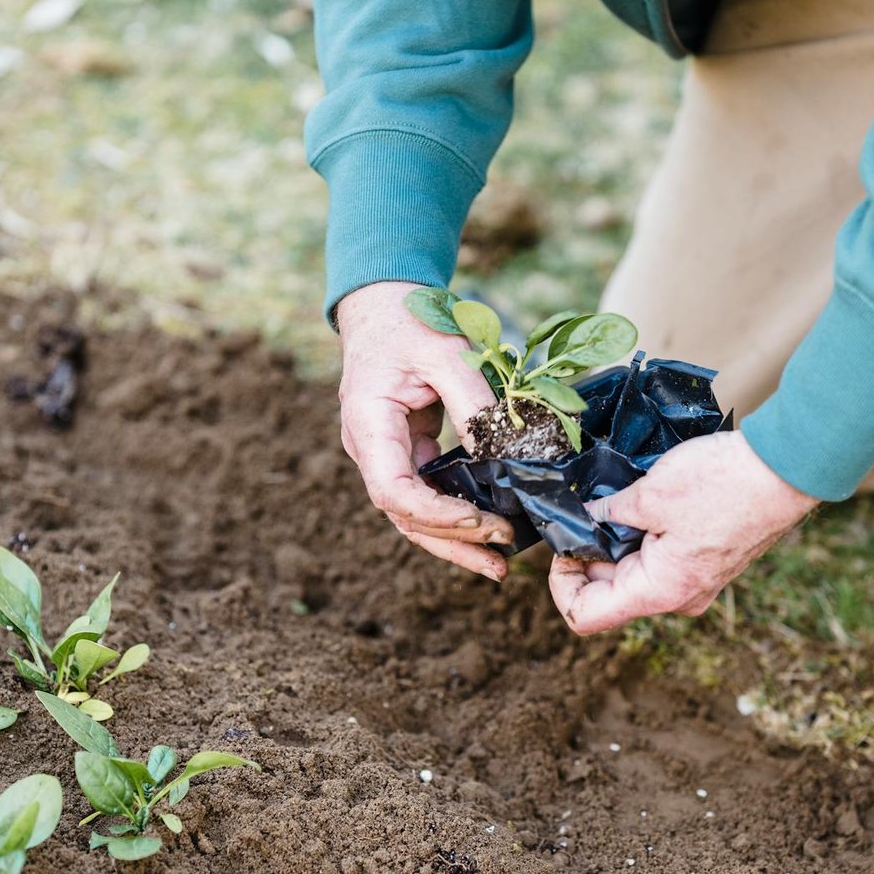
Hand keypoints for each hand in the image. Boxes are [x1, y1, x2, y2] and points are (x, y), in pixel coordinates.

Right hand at [337, 281, 511, 580]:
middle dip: (452, 541)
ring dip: (453, 542)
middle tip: (501, 558)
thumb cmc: (409, 322)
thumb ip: (472, 402)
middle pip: (403, 516)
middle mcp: (370, 449)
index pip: (392, 490)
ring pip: (412, 515)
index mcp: (369, 423)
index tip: (481, 521)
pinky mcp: (405, 454)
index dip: (435, 514)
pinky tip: (486, 530)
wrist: (382, 309)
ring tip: (497, 564)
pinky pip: (426, 495)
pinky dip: (454, 517)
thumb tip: (504, 454)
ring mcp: (385, 455)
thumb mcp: (446, 352)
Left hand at [548, 431, 819, 633]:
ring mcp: (694, 583)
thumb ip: (605, 513)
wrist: (786, 468)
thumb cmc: (723, 483)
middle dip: (589, 554)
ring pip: (633, 573)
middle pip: (607, 594)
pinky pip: (659, 559)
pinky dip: (642, 535)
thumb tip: (580, 517)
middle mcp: (677, 598)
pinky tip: (644, 501)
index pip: (584, 616)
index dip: (560, 583)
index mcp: (659, 592)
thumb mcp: (648, 495)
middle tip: (585, 510)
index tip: (563, 544)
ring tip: (618, 500)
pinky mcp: (705, 563)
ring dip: (617, 541)